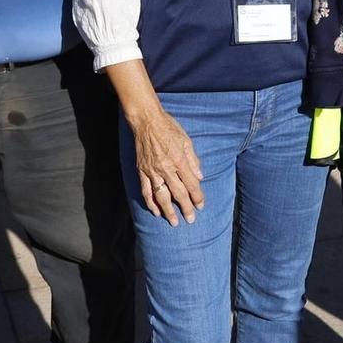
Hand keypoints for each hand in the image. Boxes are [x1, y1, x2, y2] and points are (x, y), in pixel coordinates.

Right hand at [128, 105, 204, 224]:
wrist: (146, 121)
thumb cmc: (169, 127)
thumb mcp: (186, 140)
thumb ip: (193, 160)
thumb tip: (200, 177)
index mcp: (179, 160)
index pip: (191, 184)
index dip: (197, 197)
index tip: (201, 206)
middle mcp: (166, 168)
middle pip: (178, 193)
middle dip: (186, 208)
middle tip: (191, 220)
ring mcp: (152, 171)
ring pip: (161, 196)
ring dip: (168, 211)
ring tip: (174, 222)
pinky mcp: (142, 171)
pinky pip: (146, 191)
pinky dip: (150, 203)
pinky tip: (156, 211)